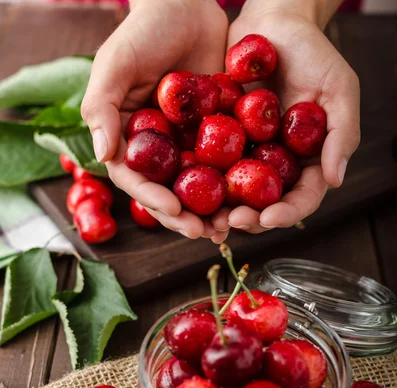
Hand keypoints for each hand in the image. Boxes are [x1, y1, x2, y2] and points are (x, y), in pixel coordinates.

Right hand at [81, 0, 227, 241]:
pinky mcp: (216, 135)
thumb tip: (103, 155)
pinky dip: (235, 184)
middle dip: (184, 215)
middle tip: (204, 231)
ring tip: (229, 225)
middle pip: (168, 192)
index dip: (152, 198)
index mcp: (128, 139)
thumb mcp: (115, 63)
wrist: (188, 3)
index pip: (135, 179)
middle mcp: (157, 149)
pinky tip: (250, 199)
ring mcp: (187, 145)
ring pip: (197, 187)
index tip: (173, 208)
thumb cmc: (144, 30)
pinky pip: (225, 165)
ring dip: (211, 210)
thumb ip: (102, 107)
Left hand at [212, 1, 359, 234]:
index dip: (287, 213)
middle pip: (266, 205)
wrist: (272, 24)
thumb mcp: (338, 89)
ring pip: (236, 194)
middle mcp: (278, 165)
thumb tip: (335, 180)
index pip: (303, 198)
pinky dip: (200, 181)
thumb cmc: (313, 52)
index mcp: (309, 161)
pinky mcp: (223, 143)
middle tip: (230, 222)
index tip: (268, 217)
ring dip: (222, 210)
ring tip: (207, 216)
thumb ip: (342, 134)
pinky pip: (210, 167)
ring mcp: (249, 156)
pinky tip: (186, 188)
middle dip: (249, 218)